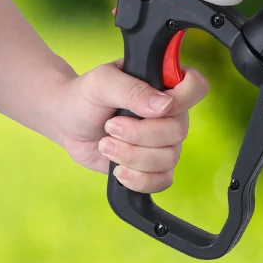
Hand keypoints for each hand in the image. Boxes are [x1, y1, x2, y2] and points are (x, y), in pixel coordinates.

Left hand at [51, 60, 209, 193]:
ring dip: (132, 156)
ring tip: (106, 145)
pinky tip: (118, 171)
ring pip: (169, 158)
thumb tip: (165, 106)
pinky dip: (139, 180)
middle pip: (179, 130)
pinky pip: (162, 180)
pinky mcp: (149, 165)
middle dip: (140, 135)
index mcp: (165, 83)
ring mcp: (161, 140)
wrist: (66, 123)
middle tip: (110, 127)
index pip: (196, 87)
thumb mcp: (102, 82)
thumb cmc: (84, 96)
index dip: (181, 100)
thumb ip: (133, 90)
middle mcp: (171, 112)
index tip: (150, 108)